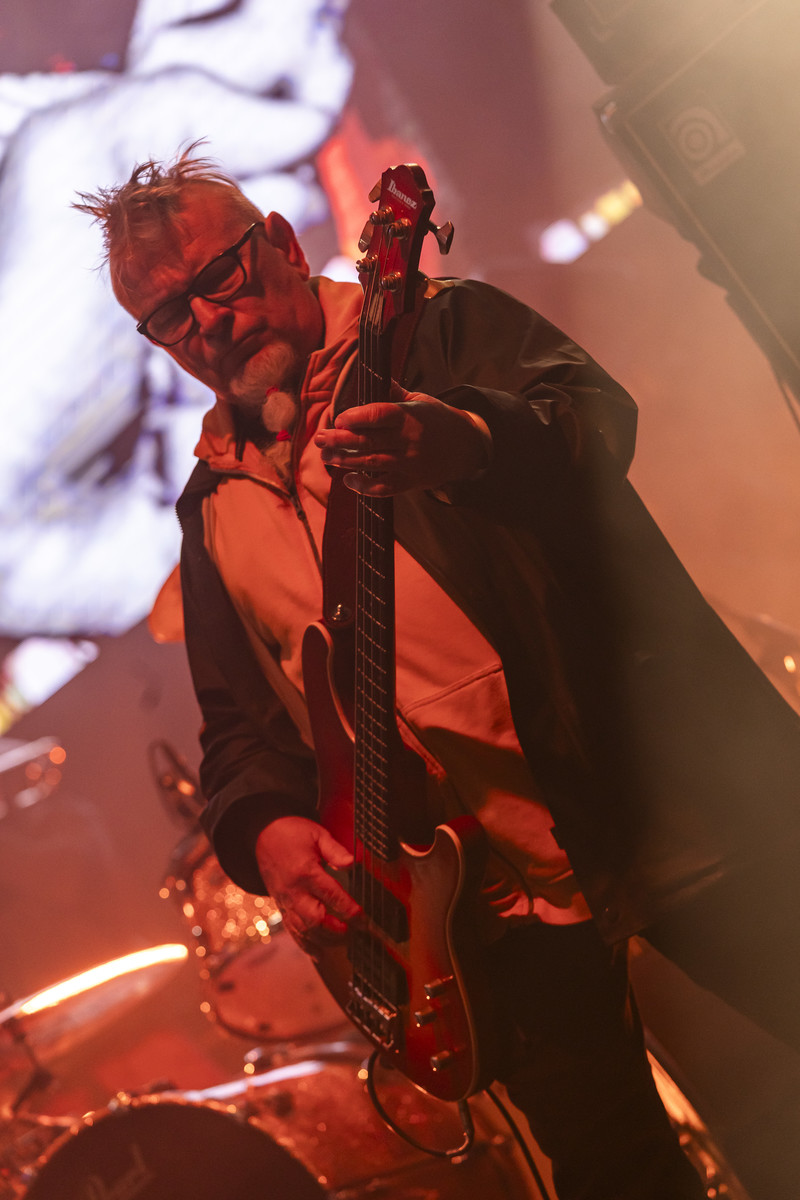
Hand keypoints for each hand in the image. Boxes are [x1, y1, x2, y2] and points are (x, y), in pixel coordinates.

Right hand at [255, 816, 358, 951]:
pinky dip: (306, 945)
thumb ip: (335, 850)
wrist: (264, 836)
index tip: (363, 917)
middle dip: (337, 930)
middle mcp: (294, 891)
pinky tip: (320, 954)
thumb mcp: (317, 834)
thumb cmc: (293, 833)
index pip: (330, 895)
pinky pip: (292, 931)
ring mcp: (286, 902)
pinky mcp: (281, 907)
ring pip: (304, 930)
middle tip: (357, 932)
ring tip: (345, 941)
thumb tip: (353, 862)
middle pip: (315, 919)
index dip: (349, 909)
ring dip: (326, 939)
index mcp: (305, 872)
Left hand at [314, 387, 489, 495]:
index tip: (339, 419)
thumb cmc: (438, 419)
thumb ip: (394, 393)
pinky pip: (384, 488)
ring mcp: (409, 463)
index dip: (356, 417)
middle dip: (339, 440)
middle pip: (368, 441)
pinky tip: (348, 480)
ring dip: (345, 461)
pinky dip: (364, 487)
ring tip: (326, 456)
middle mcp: (408, 440)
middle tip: (320, 439)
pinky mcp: (411, 482)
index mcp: (409, 416)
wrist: (466, 447)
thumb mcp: (421, 400)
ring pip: (371, 463)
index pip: (379, 414)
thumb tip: (372, 377)